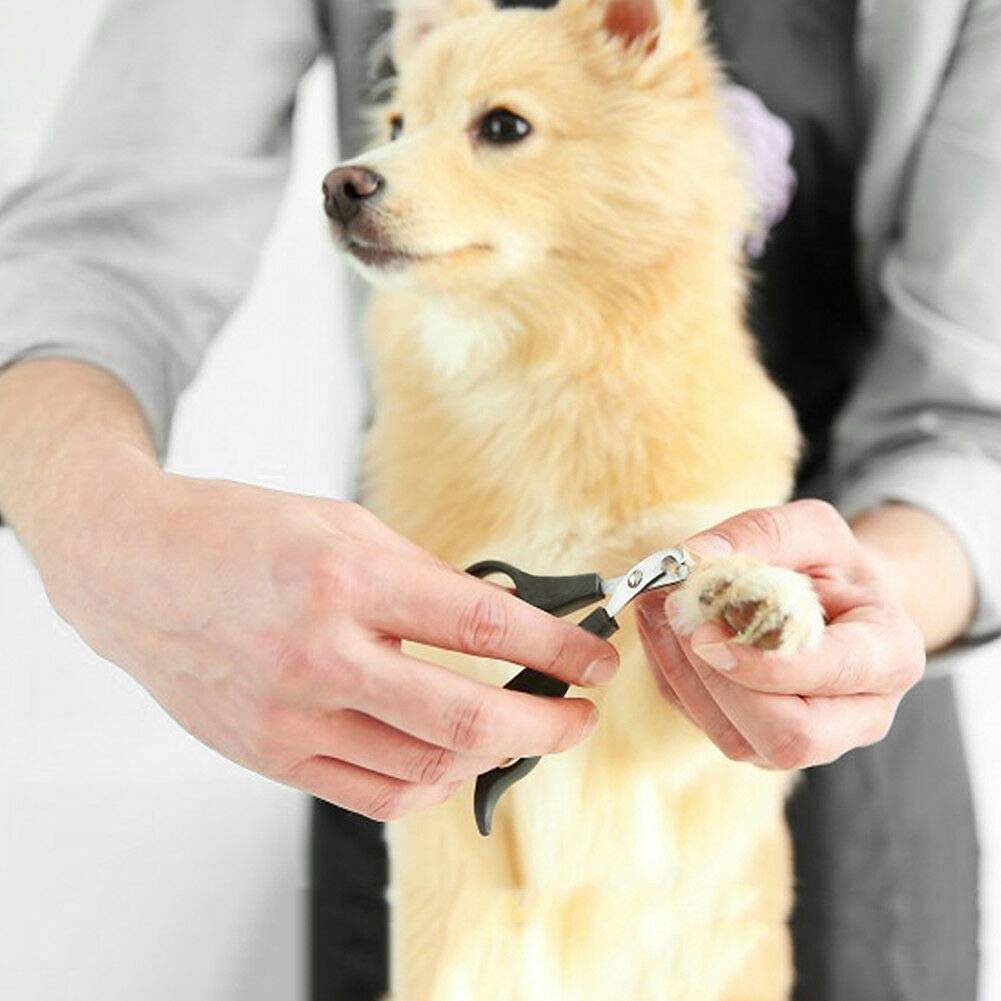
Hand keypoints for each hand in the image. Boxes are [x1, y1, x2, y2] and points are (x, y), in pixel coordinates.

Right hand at [31, 470, 617, 820]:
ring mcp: (292, 716)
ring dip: (491, 755)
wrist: (136, 570)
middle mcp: (321, 653)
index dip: (558, 648)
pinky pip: (375, 796)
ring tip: (512, 729)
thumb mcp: (344, 524)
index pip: (483, 627)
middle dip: (548, 725)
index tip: (597, 660)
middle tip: (579, 716)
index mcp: (347, 577)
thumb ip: (425, 578)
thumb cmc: (242, 535)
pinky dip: (431, 782)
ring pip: (428, 771)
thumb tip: (504, 620)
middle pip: (468, 720)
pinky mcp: (271, 756)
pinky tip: (448, 754)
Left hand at [635, 500, 928, 769]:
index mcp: (891, 654)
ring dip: (684, 676)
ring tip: (661, 609)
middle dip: (719, 682)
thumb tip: (693, 557)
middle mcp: (859, 715)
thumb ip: (760, 533)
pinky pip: (705, 726)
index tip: (706, 632)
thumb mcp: (810, 528)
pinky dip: (672, 678)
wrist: (833, 600)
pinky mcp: (760, 743)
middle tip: (678, 615)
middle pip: (790, 737)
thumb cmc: (828, 565)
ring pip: (739, 741)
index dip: (765, 664)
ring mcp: (810, 741)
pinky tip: (662, 629)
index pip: (833, 677)